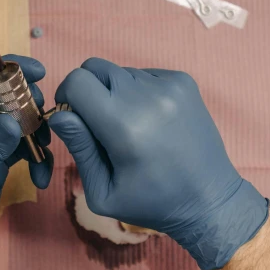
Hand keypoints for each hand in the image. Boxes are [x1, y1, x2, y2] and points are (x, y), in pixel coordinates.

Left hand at [0, 56, 53, 269]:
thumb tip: (14, 120)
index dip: (5, 71)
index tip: (37, 71)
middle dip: (24, 101)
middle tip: (43, 114)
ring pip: (12, 117)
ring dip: (33, 130)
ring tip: (43, 147)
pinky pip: (19, 144)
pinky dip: (34, 154)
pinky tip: (39, 175)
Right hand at [48, 58, 268, 269]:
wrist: (209, 200)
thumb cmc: (151, 202)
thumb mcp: (102, 191)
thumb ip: (79, 148)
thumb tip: (59, 114)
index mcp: (123, 125)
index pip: (77, 80)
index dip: (66, 96)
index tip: (72, 117)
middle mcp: (147, 96)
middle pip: (95, 67)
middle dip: (87, 90)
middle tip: (98, 122)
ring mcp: (169, 85)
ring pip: (120, 71)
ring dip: (114, 92)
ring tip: (131, 125)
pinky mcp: (184, 82)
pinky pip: (143, 73)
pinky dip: (137, 91)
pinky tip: (150, 119)